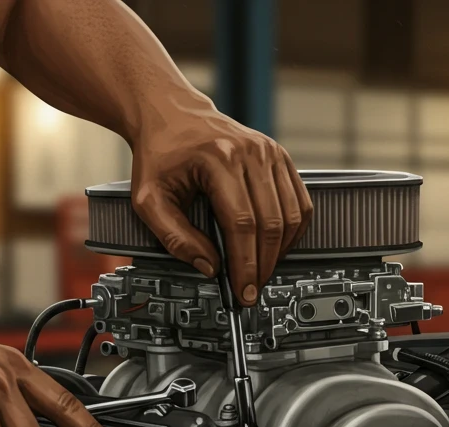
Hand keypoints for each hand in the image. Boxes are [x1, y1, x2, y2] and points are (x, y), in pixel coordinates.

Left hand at [129, 102, 313, 305]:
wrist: (171, 114)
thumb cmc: (160, 154)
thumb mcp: (148, 199)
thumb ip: (174, 238)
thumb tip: (209, 267)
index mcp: (218, 159)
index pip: (242, 223)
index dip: (245, 264)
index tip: (242, 291)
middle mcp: (251, 152)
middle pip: (271, 222)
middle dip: (264, 264)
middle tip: (252, 289)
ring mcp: (270, 152)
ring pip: (291, 215)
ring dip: (280, 251)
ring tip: (262, 271)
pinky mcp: (280, 156)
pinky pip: (299, 202)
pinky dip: (292, 231)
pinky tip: (276, 248)